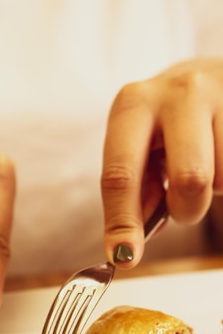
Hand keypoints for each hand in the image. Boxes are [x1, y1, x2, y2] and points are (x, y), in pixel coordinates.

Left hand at [101, 58, 222, 266]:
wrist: (211, 76)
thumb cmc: (165, 126)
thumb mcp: (138, 149)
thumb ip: (134, 192)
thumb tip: (127, 245)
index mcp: (133, 105)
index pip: (121, 174)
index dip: (123, 222)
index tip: (124, 257)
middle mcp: (178, 93)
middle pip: (190, 179)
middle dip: (187, 208)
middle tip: (183, 206)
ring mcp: (222, 95)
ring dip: (211, 192)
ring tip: (203, 167)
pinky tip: (218, 156)